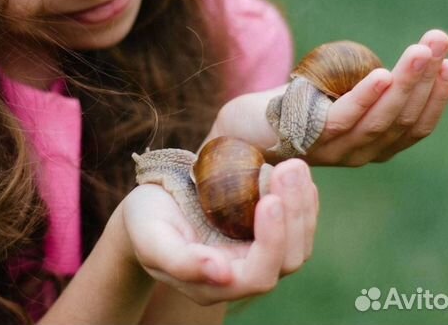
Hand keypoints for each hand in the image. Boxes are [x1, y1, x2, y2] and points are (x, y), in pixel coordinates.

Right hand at [122, 159, 317, 305]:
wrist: (149, 208)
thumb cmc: (145, 222)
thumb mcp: (152, 238)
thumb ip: (181, 261)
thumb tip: (221, 274)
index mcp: (215, 283)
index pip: (258, 274)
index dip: (271, 242)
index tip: (271, 200)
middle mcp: (241, 273)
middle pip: (288, 258)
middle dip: (295, 214)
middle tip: (290, 168)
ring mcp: (255, 252)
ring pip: (298, 241)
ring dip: (302, 203)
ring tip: (295, 165)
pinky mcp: (261, 231)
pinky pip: (294, 222)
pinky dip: (302, 199)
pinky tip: (299, 174)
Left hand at [204, 29, 447, 167]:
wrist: (242, 125)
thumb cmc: (292, 106)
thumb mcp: (336, 95)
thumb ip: (363, 88)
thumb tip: (399, 62)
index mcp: (369, 144)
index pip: (414, 127)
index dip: (436, 97)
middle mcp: (357, 153)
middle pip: (401, 121)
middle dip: (426, 81)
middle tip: (439, 42)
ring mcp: (331, 151)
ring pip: (378, 121)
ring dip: (404, 84)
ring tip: (421, 51)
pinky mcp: (306, 139)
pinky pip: (342, 120)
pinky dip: (364, 98)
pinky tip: (381, 74)